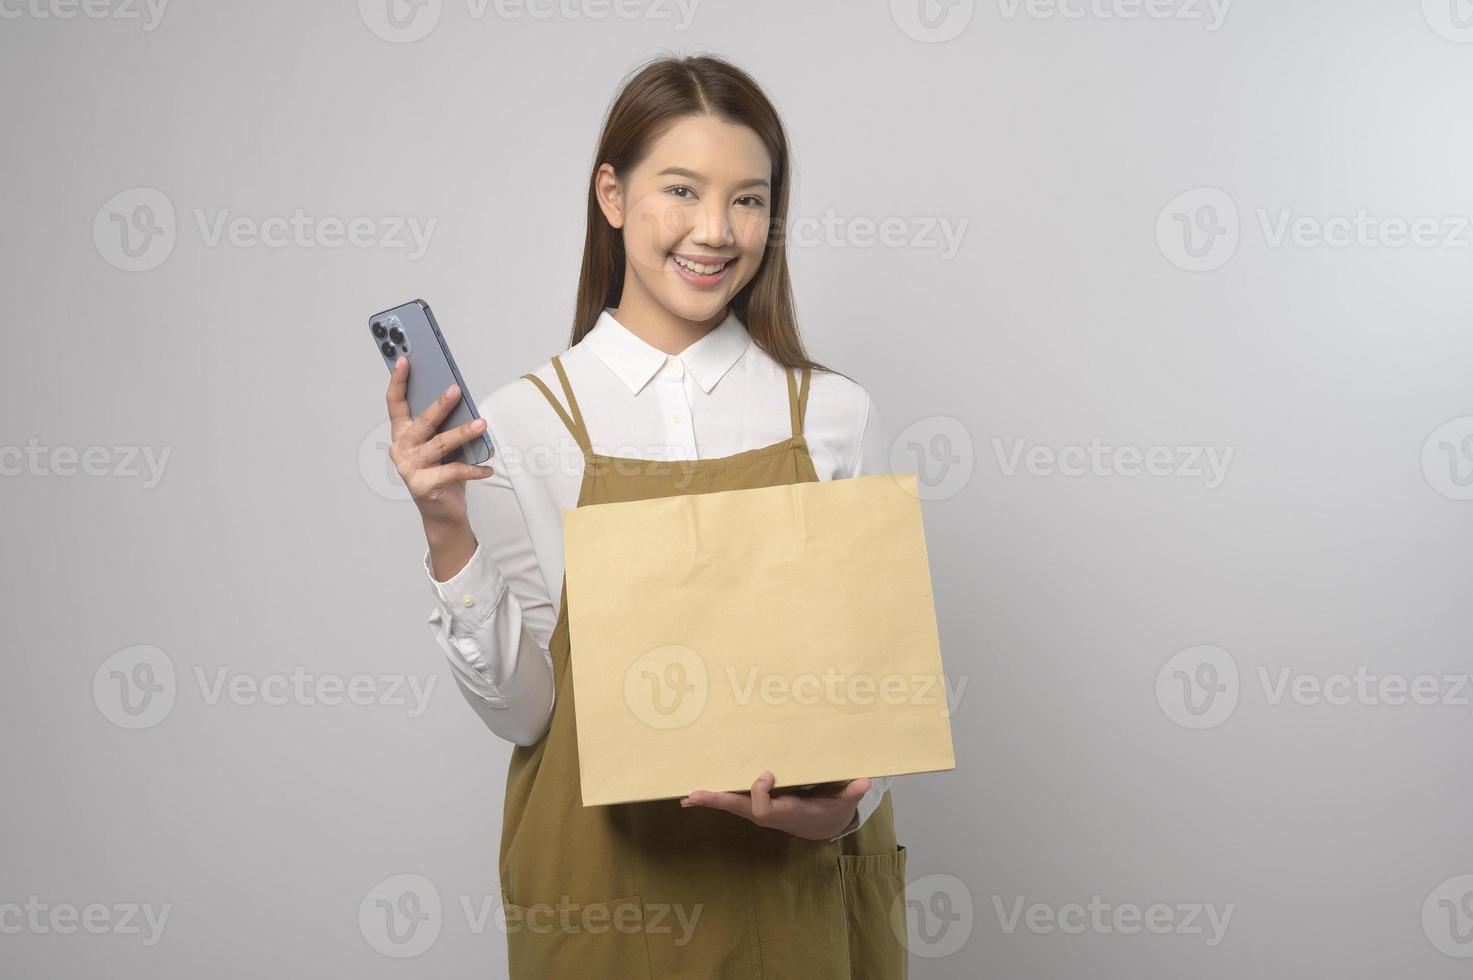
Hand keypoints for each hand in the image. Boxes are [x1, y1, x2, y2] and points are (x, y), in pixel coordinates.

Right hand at [385, 355, 493, 525]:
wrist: (442, 512)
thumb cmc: (441, 472)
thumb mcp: (442, 445)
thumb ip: (444, 426)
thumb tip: (463, 403)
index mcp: (402, 434)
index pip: (395, 403)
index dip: (398, 381)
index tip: (404, 359)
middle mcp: (401, 449)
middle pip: (421, 422)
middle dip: (439, 405)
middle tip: (456, 390)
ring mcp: (409, 468)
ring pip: (439, 444)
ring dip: (463, 433)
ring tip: (482, 425)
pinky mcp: (422, 485)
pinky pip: (452, 471)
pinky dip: (473, 469)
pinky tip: (487, 468)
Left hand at [680, 771, 870, 840]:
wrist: (822, 826)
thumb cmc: (830, 810)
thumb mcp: (843, 803)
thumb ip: (851, 793)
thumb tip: (866, 781)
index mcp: (786, 812)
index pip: (764, 808)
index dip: (760, 791)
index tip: (766, 773)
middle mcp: (769, 813)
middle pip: (739, 809)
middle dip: (718, 801)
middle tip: (693, 795)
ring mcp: (760, 811)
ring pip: (732, 805)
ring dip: (710, 800)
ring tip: (687, 796)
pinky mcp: (757, 806)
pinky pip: (734, 801)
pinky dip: (716, 798)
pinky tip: (695, 796)